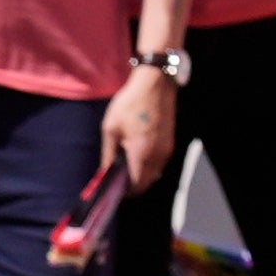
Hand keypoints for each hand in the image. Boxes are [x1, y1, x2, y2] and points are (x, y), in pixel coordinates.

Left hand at [105, 70, 179, 190]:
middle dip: (133, 184)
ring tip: (126, 163)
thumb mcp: (111, 128)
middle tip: (117, 177)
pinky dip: (149, 164)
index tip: (113, 188)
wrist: (155, 84)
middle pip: (147, 182)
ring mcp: (167, 148)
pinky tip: (137, 152)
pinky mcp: (170, 141)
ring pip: (155, 172)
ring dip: (142, 174)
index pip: (137, 185)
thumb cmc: (130, 104)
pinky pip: (160, 162)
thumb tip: (105, 172)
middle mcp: (158, 155)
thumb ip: (108, 154)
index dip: (125, 191)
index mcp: (142, 154)